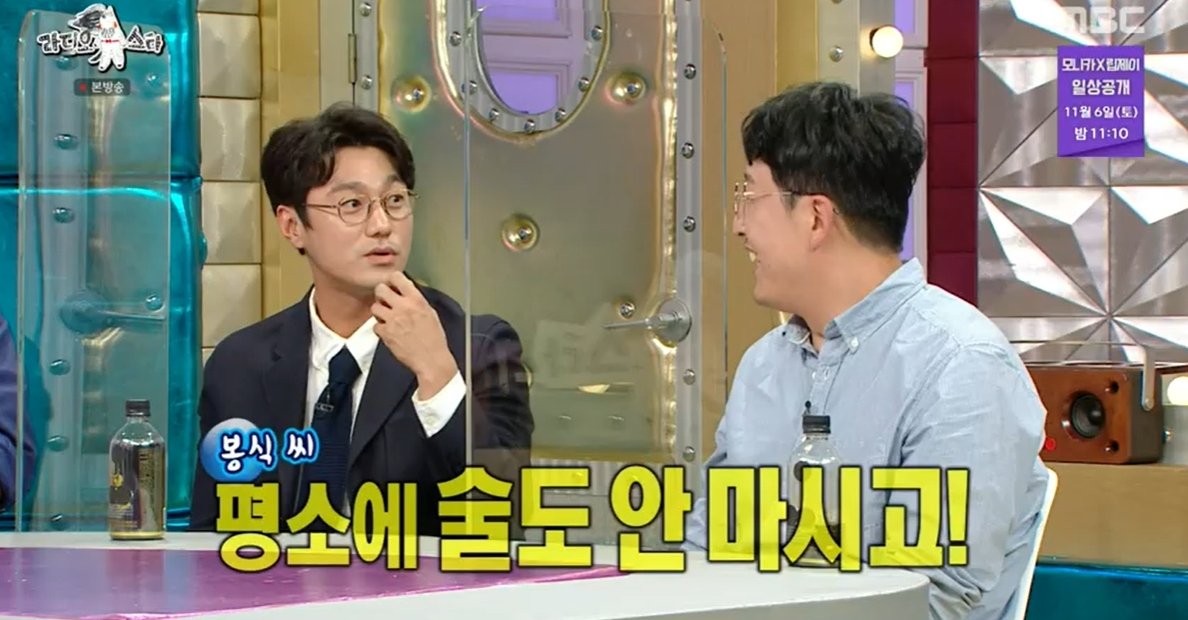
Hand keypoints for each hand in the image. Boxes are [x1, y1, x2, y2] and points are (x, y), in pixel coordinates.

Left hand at [372, 272, 456, 395]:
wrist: (431, 360)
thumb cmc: (434, 339)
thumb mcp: (430, 313)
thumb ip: (416, 301)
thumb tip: (406, 294)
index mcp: (416, 300)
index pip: (397, 277)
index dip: (392, 280)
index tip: (392, 285)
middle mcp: (403, 307)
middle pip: (380, 289)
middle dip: (382, 294)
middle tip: (386, 301)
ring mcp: (392, 320)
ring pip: (375, 306)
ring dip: (380, 312)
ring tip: (388, 318)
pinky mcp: (385, 333)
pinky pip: (375, 325)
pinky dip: (380, 328)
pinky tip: (389, 332)